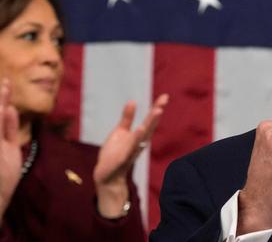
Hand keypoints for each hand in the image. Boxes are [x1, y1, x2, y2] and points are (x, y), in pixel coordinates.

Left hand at [93, 94, 168, 217]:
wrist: (106, 175)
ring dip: (150, 124)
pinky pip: (130, 148)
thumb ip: (127, 118)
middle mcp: (138, 143)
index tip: (165, 96)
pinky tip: (140, 129)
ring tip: (157, 111)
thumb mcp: (120, 132)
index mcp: (138, 136)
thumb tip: (133, 101)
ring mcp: (131, 150)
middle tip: (164, 101)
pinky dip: (136, 139)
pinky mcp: (122, 159)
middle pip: (149, 126)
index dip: (157, 107)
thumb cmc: (115, 153)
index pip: (150, 120)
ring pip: (142, 136)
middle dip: (156, 114)